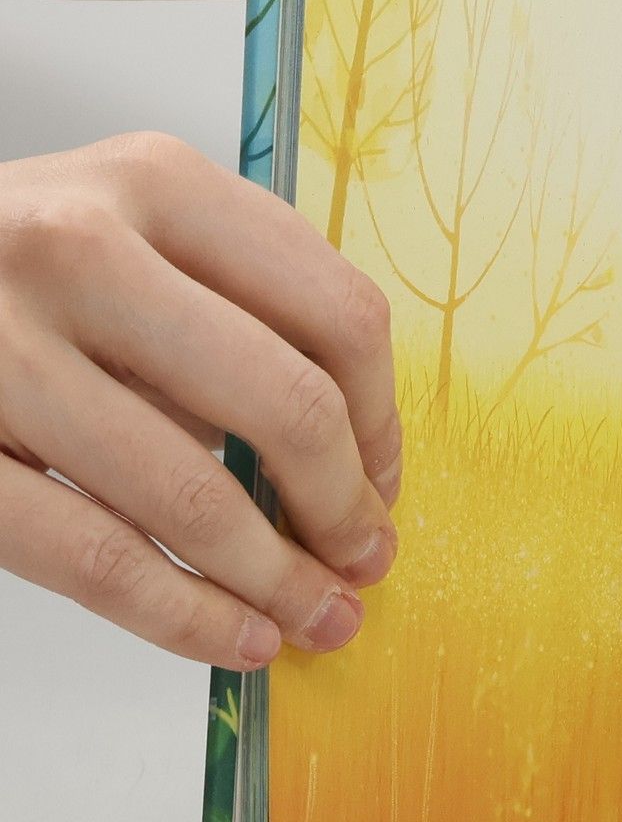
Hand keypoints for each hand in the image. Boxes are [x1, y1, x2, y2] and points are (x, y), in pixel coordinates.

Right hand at [0, 133, 400, 666]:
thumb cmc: (8, 274)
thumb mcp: (124, 242)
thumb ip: (230, 320)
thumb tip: (345, 469)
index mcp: (154, 184)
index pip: (336, 312)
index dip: (381, 419)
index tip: (383, 479)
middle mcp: (78, 248)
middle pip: (288, 404)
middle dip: (345, 507)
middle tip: (363, 558)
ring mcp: (0, 347)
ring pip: (193, 495)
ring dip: (278, 580)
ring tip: (317, 617)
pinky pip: (95, 556)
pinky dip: (186, 616)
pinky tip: (239, 638)